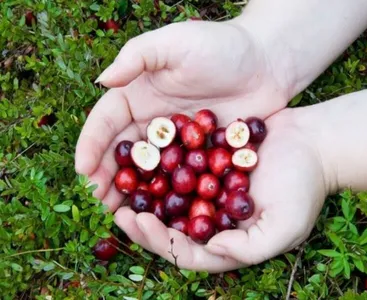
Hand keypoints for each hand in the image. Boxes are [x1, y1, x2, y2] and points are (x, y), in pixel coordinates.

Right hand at [75, 20, 290, 212]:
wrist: (267, 63)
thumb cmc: (221, 46)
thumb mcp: (175, 42)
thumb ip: (138, 57)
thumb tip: (103, 80)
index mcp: (138, 96)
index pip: (107, 122)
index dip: (91, 145)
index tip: (82, 170)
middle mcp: (153, 121)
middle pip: (123, 153)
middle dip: (107, 176)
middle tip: (97, 201)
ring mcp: (177, 142)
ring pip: (148, 171)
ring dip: (133, 192)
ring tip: (120, 214)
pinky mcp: (200, 155)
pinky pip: (179, 178)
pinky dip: (167, 196)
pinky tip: (159, 213)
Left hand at [113, 108, 327, 271]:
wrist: (312, 144)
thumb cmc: (304, 187)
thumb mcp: (286, 226)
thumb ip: (250, 248)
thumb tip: (212, 250)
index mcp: (228, 241)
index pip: (188, 252)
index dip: (161, 242)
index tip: (138, 224)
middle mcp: (214, 220)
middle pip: (171, 229)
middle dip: (143, 224)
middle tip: (116, 211)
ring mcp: (209, 192)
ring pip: (170, 201)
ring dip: (144, 198)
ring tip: (119, 188)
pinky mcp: (208, 166)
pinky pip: (180, 170)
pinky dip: (161, 169)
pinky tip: (141, 157)